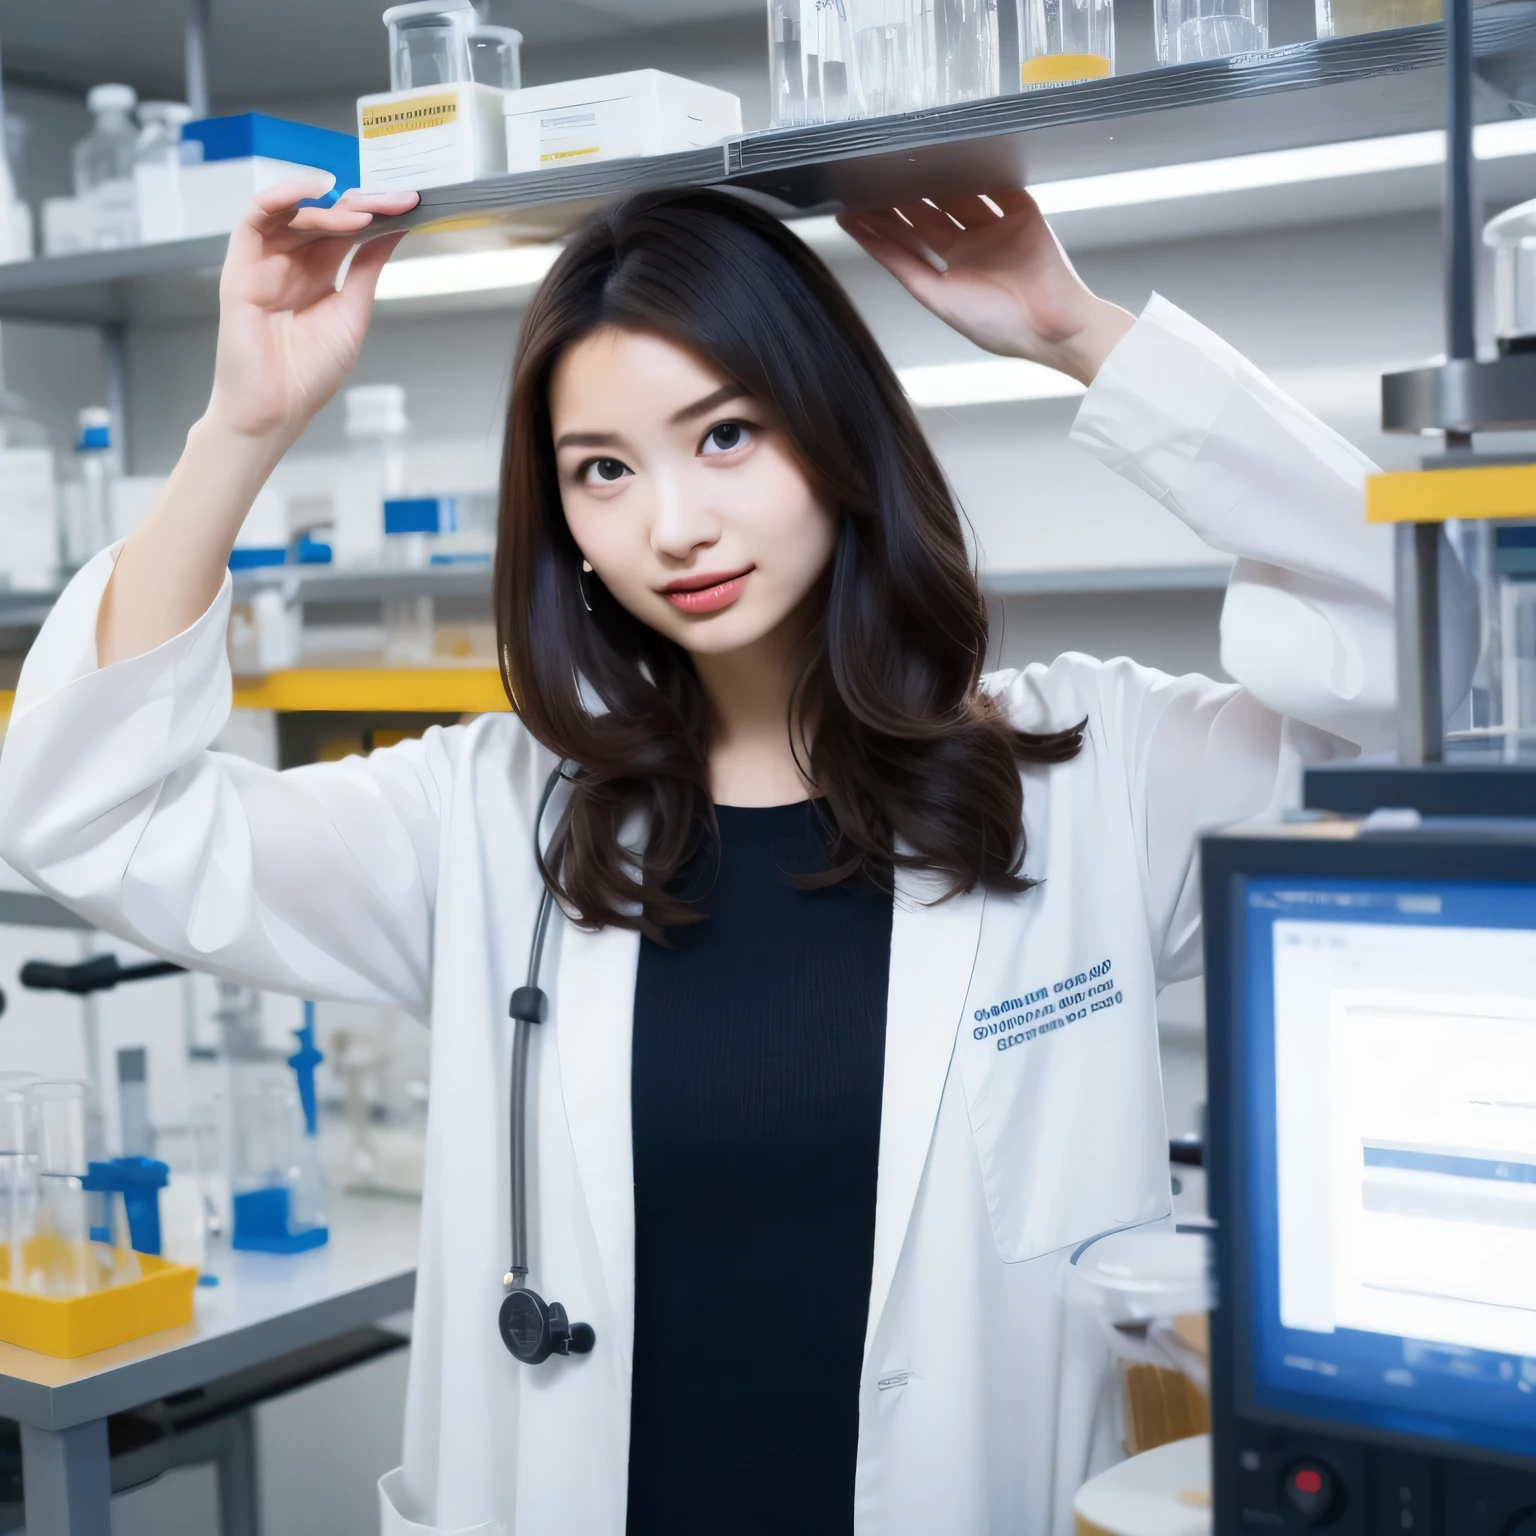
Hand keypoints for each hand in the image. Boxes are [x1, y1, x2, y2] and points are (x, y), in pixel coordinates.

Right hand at [208, 179, 418, 444]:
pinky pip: (253, 221)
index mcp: (320, 272)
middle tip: (394, 200)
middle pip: (324, 216)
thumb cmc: (310, 370)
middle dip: (361, 204)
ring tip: (360, 213)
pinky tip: (309, 194)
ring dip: (327, 207)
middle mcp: (292, 261)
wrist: (278, 407)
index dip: (377, 213)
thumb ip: (367, 266)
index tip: (410, 203)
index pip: (347, 229)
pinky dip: (279, 199)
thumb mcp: (352, 310)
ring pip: (293, 214)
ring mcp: (266, 262)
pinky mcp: (241, 267)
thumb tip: (395, 229)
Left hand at [838, 190, 1133, 386]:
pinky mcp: (1022, 212)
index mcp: (952, 273)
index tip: (850, 211)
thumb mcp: (941, 300)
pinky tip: (958, 155)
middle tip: (872, 177)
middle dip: (899, 199)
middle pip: (927, 215)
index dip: (880, 228)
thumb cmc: (1001, 327)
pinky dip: (979, 171)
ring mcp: (996, 228)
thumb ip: (909, 271)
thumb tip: (875, 246)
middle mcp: (971, 248)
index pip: (909, 244)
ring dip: (932, 180)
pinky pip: (997, 185)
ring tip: (904, 162)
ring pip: (956, 195)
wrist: (1052, 327)